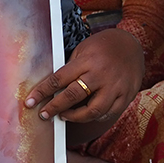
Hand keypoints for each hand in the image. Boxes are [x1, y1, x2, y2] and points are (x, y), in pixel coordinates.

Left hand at [26, 28, 144, 123]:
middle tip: (44, 114)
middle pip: (73, 96)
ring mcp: (115, 87)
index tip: (30, 102)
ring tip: (64, 116)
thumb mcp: (83, 50)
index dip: (42, 92)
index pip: (59, 79)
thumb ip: (71, 68)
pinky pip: (108, 114)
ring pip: (92, 111)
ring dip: (74, 117)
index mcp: (87, 61)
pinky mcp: (126, 96)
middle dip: (54, 107)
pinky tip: (85, 116)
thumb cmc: (103, 46)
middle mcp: (100, 74)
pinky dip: (94, 117)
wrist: (132, 44)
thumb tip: (53, 88)